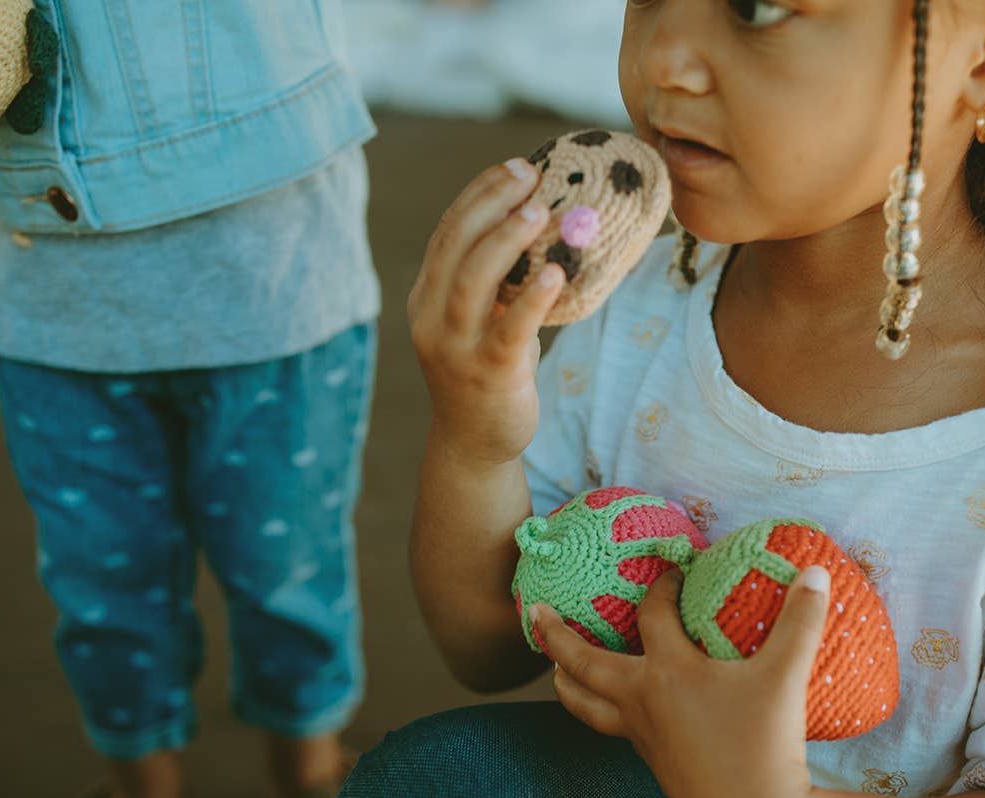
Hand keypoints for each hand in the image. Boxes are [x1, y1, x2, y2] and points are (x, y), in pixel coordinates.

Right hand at [408, 158, 564, 465]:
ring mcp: (455, 346)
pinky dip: (532, 298)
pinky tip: (556, 275)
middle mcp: (432, 316)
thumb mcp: (483, 319)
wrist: (474, 443)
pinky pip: (509, 329)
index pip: (448, 232)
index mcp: (427, 296)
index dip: (480, 194)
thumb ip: (497, 281)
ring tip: (540, 211)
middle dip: (493, 203)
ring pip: (474, 281)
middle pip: (456, 246)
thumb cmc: (488, 372)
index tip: (516, 167)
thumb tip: (546, 225)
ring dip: (507, 240)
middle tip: (531, 175)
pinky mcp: (486, 373)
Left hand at [534, 566, 832, 797]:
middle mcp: (643, 702)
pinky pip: (613, 729)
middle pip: (585, 663)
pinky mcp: (653, 763)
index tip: (674, 570)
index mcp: (668, 673)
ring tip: (554, 670)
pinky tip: (615, 710)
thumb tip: (818, 568)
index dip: (663, 586)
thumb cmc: (767, 744)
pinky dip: (599, 711)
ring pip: (586, 705)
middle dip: (557, 635)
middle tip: (534, 613)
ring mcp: (643, 736)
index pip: (653, 615)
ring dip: (567, 682)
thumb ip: (802, 619)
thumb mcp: (787, 675)